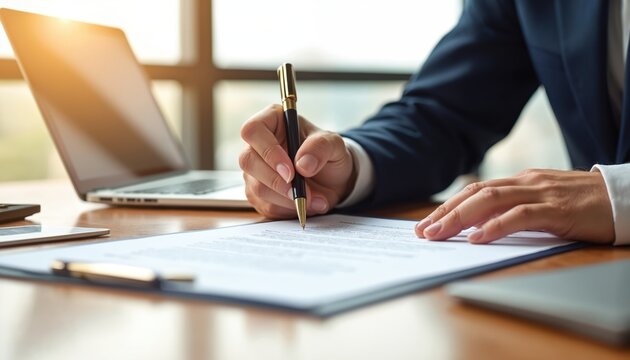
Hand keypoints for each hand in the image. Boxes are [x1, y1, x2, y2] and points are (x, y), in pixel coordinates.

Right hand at [239, 104, 354, 218]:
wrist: (331, 179)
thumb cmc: (328, 154)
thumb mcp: (334, 144)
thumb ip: (321, 147)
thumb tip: (303, 164)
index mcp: (271, 121)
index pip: (253, 130)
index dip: (268, 151)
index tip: (290, 171)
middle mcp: (257, 145)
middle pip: (248, 161)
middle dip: (276, 181)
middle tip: (301, 192)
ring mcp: (254, 170)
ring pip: (256, 187)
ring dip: (286, 198)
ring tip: (313, 199)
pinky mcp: (257, 193)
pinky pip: (265, 205)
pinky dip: (287, 209)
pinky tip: (304, 204)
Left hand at [415, 169, 614, 243]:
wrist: (626, 198)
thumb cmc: (585, 205)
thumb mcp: (545, 203)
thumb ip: (516, 209)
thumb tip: (481, 226)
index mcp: (521, 181)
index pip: (476, 190)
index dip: (450, 205)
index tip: (428, 222)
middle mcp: (526, 183)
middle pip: (476, 193)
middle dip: (446, 212)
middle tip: (423, 231)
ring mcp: (541, 193)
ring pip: (491, 200)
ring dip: (460, 218)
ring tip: (439, 234)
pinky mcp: (557, 209)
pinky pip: (520, 216)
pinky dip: (495, 226)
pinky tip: (477, 237)